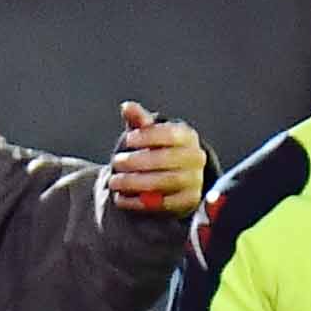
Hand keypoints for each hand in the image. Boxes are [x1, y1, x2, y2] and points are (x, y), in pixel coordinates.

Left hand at [106, 102, 206, 216]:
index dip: (148, 136)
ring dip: (136, 182)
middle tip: (116, 162)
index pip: (170, 134)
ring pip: (165, 182)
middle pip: (167, 159)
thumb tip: (126, 106)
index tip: (128, 140)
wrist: (174, 181)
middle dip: (138, 161)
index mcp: (188, 136)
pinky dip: (139, 202)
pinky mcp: (188, 202)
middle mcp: (196, 157)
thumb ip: (139, 120)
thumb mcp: (148, 134)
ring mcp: (195, 180)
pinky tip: (121, 198)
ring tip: (114, 181)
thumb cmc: (156, 150)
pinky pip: (163, 204)